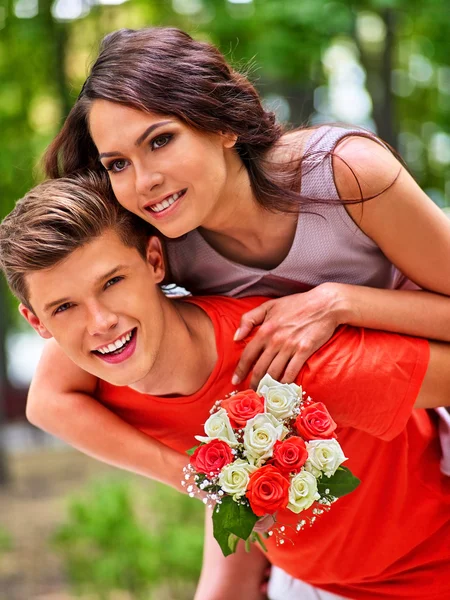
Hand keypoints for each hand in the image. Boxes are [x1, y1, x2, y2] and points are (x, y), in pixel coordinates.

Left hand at [232, 283, 348, 388]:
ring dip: (268, 385)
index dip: (240, 370)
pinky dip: (285, 382)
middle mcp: (275, 340)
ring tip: (264, 393)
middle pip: (259, 368)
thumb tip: (236, 337)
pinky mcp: (304, 351)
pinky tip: (281, 387)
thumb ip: (248, 319)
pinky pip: (291, 372)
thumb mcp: (268, 306)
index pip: (248, 355)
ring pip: (274, 373)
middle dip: (253, 383)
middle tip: (251, 392)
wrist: (324, 304)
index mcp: (264, 330)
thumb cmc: (296, 304)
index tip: (235, 380)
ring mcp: (290, 347)